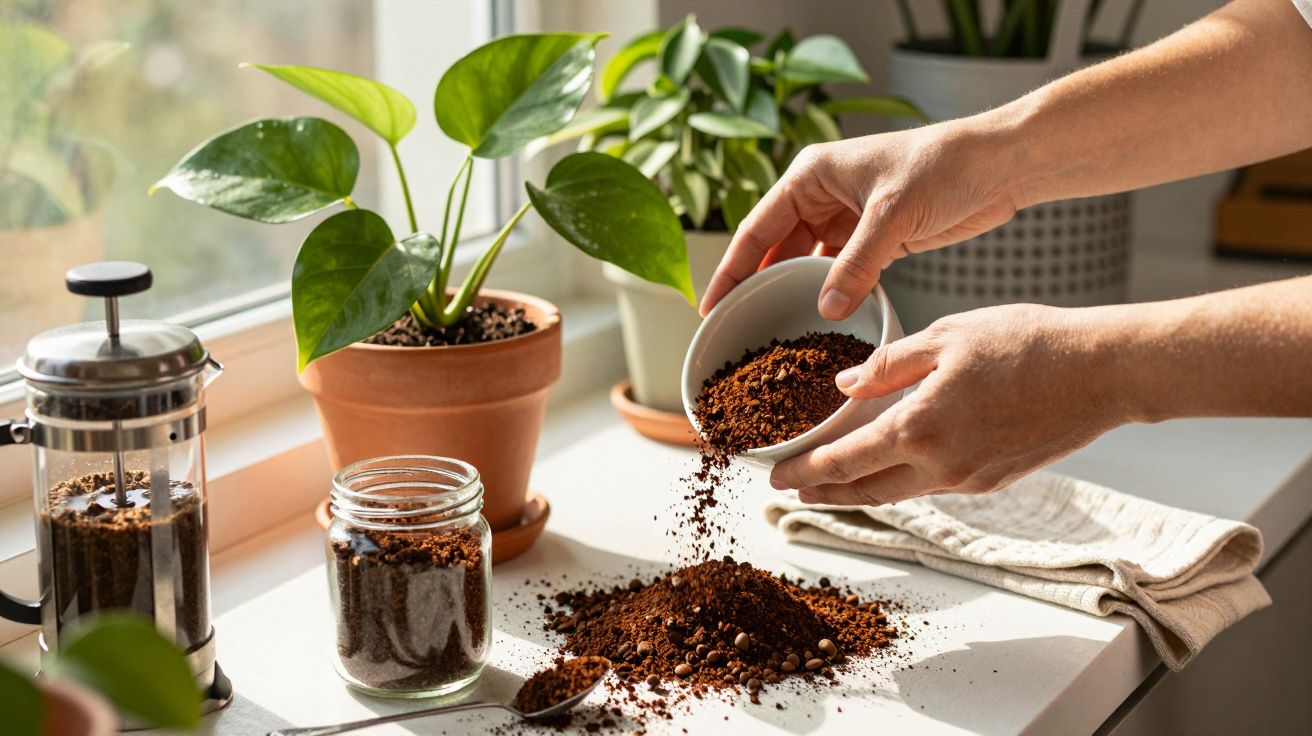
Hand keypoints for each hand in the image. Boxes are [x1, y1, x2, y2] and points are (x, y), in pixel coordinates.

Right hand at [700, 121, 1026, 319]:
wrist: (998, 166)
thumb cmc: (943, 167)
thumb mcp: (891, 216)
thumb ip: (857, 264)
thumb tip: (826, 311)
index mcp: (810, 176)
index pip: (756, 229)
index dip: (731, 269)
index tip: (710, 306)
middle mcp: (821, 196)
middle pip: (775, 251)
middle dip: (757, 288)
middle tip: (736, 331)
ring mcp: (847, 219)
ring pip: (807, 265)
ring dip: (794, 296)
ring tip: (773, 335)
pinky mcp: (875, 240)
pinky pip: (840, 274)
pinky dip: (831, 297)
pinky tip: (821, 325)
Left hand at [769, 304, 1128, 504]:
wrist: (1103, 372)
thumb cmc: (1028, 343)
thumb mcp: (947, 336)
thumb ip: (890, 364)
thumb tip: (845, 385)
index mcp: (919, 428)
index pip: (842, 462)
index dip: (804, 472)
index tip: (775, 477)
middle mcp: (940, 466)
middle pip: (864, 492)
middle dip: (823, 494)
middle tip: (792, 491)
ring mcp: (970, 479)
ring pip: (899, 493)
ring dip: (861, 492)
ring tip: (834, 484)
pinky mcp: (995, 480)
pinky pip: (933, 486)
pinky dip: (902, 481)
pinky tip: (894, 467)